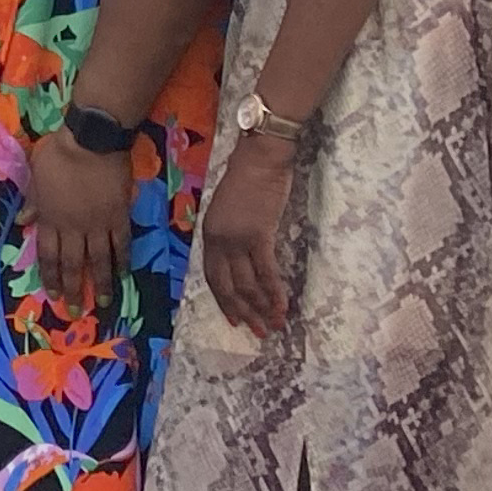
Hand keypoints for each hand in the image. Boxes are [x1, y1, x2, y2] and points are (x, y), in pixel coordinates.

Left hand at [23, 124, 135, 307]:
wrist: (91, 140)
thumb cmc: (59, 152)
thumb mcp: (36, 173)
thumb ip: (33, 200)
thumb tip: (22, 222)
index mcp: (50, 217)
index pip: (48, 255)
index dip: (50, 276)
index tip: (53, 294)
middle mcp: (73, 227)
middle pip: (72, 263)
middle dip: (73, 288)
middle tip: (77, 311)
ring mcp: (98, 224)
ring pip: (98, 260)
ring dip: (100, 283)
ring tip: (103, 302)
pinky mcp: (119, 216)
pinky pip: (121, 244)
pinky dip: (122, 260)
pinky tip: (124, 273)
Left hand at [196, 132, 297, 334]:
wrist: (260, 158)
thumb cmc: (247, 178)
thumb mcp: (226, 209)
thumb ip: (228, 233)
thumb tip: (237, 256)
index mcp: (209, 233)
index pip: (212, 276)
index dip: (224, 300)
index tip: (234, 317)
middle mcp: (219, 240)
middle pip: (228, 286)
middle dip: (242, 311)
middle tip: (256, 331)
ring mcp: (238, 239)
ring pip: (247, 283)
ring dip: (261, 308)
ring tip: (272, 326)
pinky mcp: (259, 236)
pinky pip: (266, 272)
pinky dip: (274, 292)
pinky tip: (282, 306)